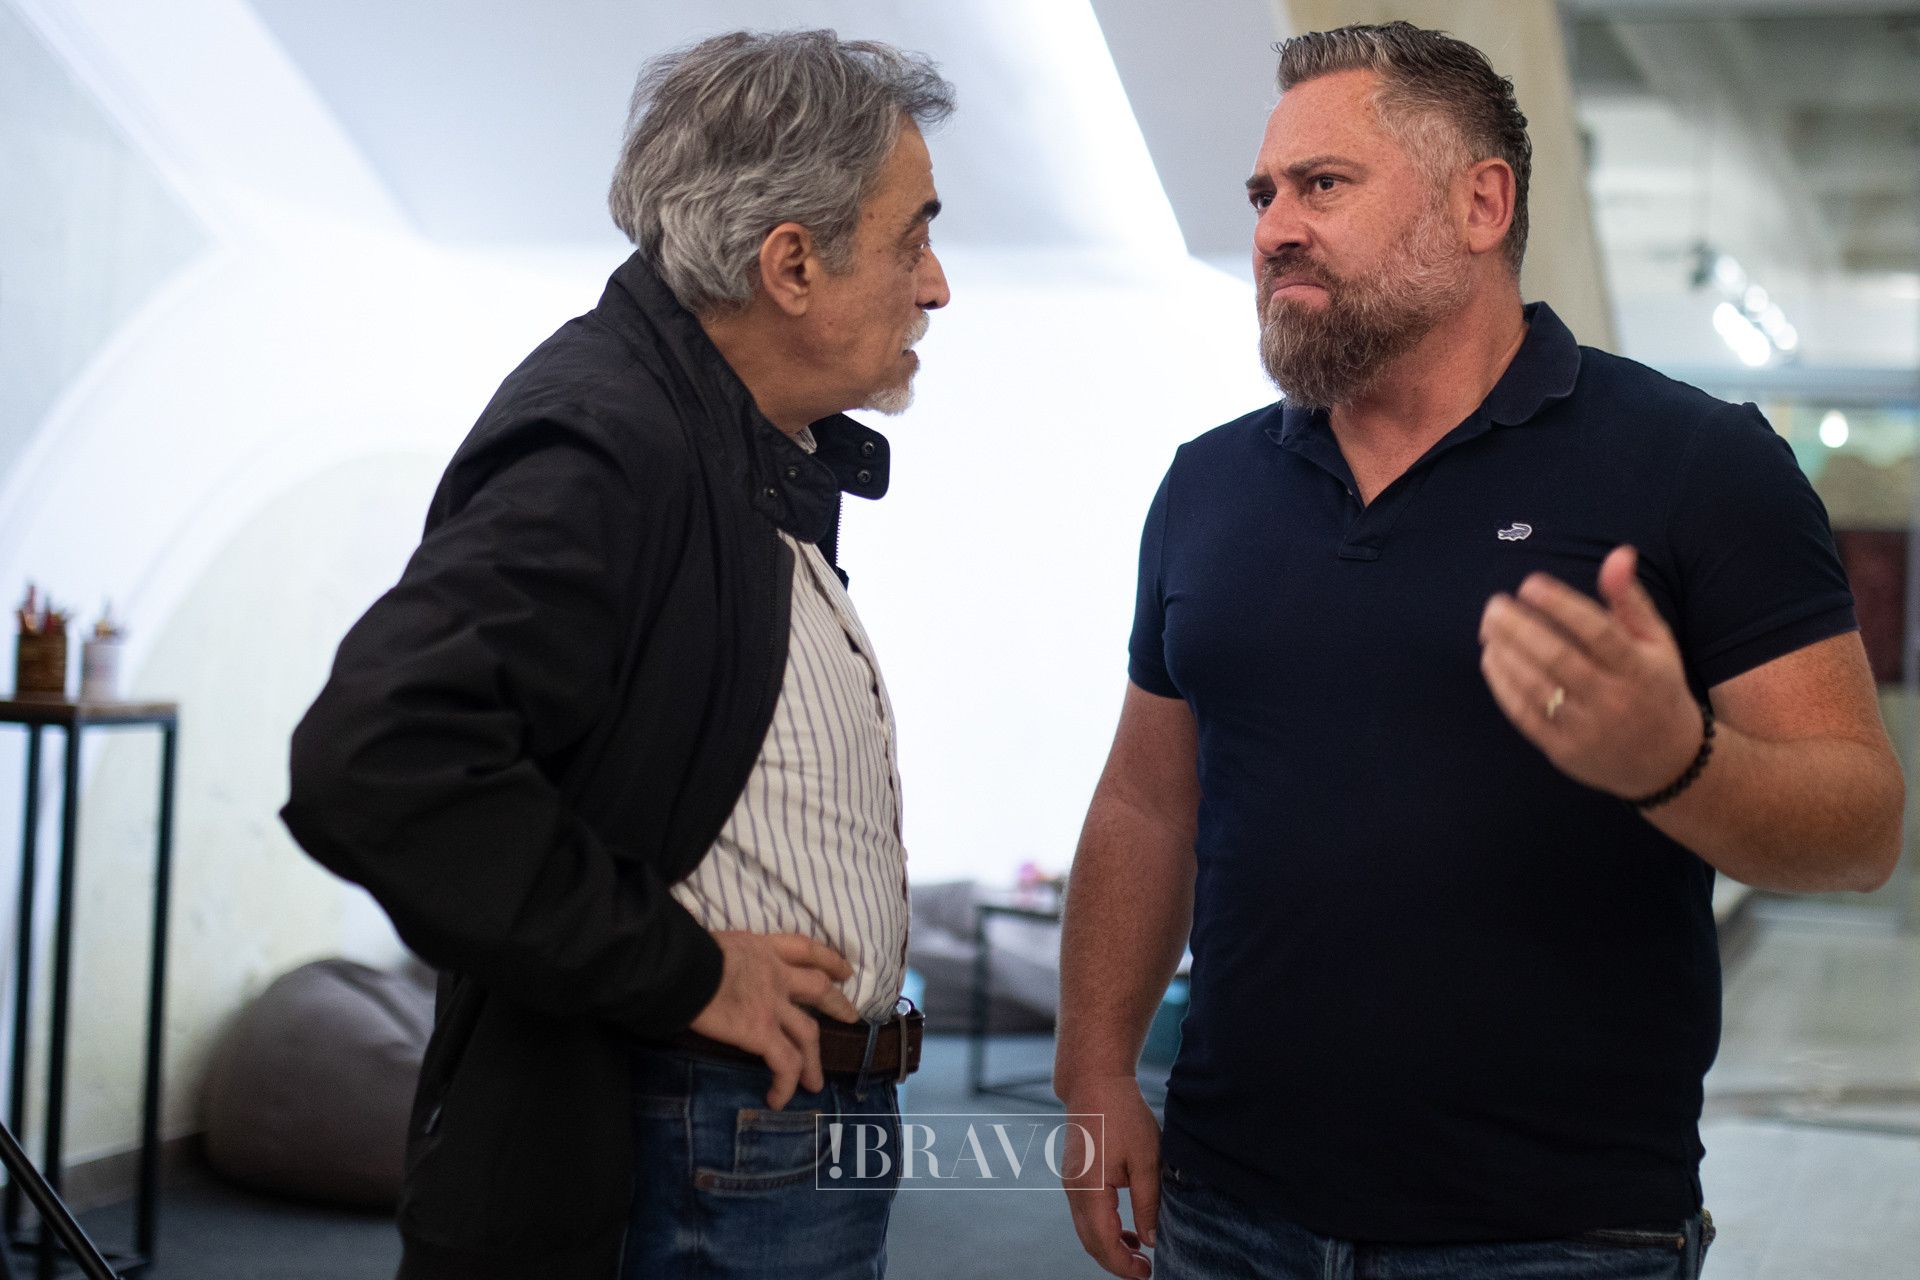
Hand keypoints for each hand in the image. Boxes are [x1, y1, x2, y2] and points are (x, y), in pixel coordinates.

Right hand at [688, 931, 859, 1108]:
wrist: (681, 966)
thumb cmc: (686, 952)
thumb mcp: (714, 945)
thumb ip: (724, 960)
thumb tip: (710, 971)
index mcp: (762, 949)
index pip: (805, 950)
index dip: (828, 960)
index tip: (844, 970)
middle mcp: (776, 975)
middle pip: (819, 989)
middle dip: (837, 1004)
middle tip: (851, 1016)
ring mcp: (773, 1006)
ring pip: (808, 1034)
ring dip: (814, 1060)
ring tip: (815, 1083)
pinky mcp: (762, 1033)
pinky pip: (785, 1063)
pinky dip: (786, 1084)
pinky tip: (778, 1099)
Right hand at [1060, 1075, 1160, 1278]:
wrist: (1094, 1081)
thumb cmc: (1122, 1114)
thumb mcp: (1146, 1159)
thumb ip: (1148, 1203)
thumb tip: (1150, 1240)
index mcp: (1089, 1188)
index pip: (1103, 1242)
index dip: (1124, 1265)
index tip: (1148, 1273)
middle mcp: (1073, 1190)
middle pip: (1090, 1243)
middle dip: (1116, 1263)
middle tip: (1146, 1270)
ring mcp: (1070, 1184)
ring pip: (1086, 1231)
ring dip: (1110, 1247)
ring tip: (1140, 1253)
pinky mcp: (1074, 1177)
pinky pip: (1085, 1215)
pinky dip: (1103, 1229)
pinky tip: (1126, 1230)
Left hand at [1478, 545, 1700, 797]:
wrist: (1667, 762)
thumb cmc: (1655, 688)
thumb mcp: (1656, 642)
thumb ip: (1630, 599)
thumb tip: (1618, 553)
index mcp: (1639, 667)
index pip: (1597, 631)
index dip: (1561, 605)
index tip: (1530, 584)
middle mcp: (1614, 699)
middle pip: (1558, 658)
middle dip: (1519, 627)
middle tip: (1494, 604)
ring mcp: (1587, 728)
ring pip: (1536, 687)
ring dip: (1505, 653)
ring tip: (1488, 627)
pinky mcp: (1564, 750)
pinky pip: (1525, 715)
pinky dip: (1503, 685)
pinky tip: (1492, 659)